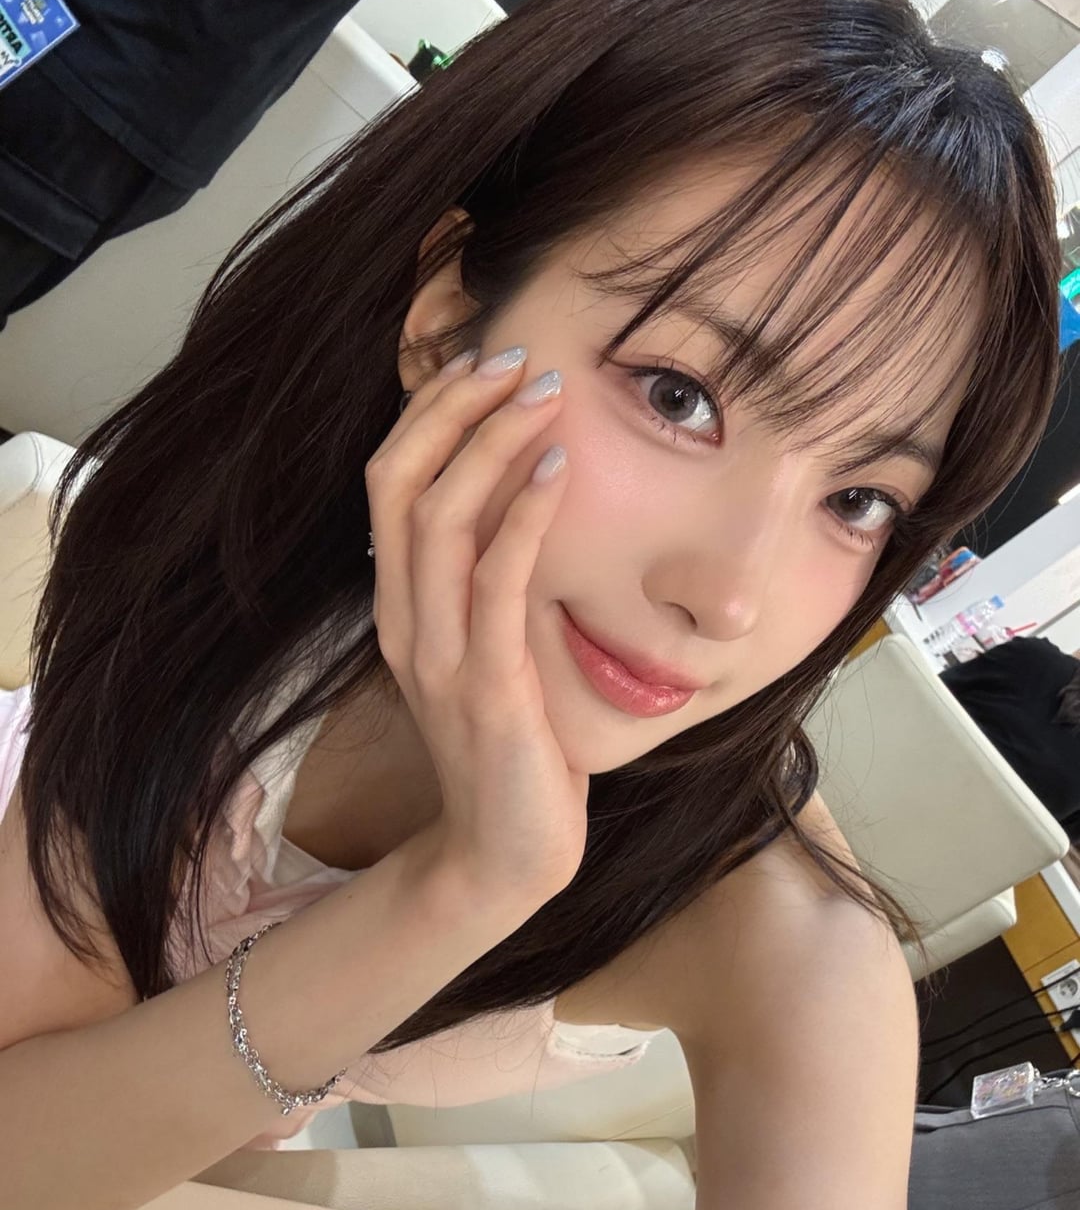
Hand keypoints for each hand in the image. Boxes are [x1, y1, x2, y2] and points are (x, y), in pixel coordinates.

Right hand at [364, 348, 588, 907]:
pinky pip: (498, 584)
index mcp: (402, 608)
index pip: (391, 484)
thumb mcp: (490, 652)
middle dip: (452, 407)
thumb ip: (493, 584)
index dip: (429, 414)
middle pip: (400, 484)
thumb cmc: (512, 748)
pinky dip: (524, 519)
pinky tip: (560, 471)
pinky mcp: (488, 687)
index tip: (484, 364)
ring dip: (491, 444)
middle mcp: (406, 622)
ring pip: (441, 520)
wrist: (503, 855)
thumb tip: (536, 500)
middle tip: (513, 354)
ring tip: (543, 393)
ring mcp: (440, 656)